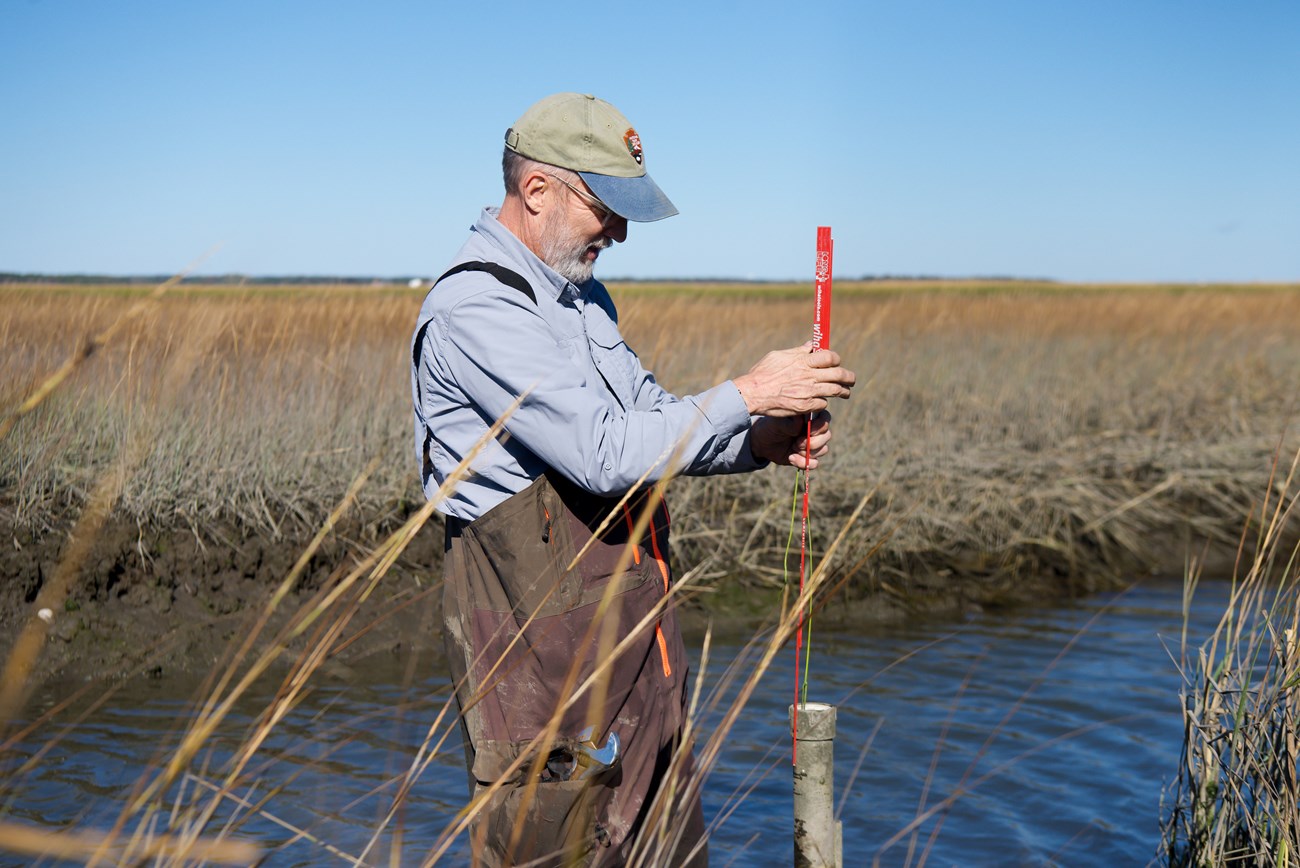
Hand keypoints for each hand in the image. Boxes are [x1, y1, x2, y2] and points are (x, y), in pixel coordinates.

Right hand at [732, 344, 854, 416]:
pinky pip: (822, 404)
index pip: (830, 357)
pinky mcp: (804, 406)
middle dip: (849, 377)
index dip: (836, 359)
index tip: (836, 362)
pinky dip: (823, 402)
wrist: (751, 394)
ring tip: (845, 392)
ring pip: (835, 390)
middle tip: (851, 379)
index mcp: (802, 361)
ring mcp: (808, 392)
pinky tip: (820, 401)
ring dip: (843, 391)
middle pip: (839, 374)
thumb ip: (797, 352)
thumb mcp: (778, 356)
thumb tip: (811, 345)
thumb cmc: (762, 373)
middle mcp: (808, 376)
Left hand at [751, 411, 832, 469]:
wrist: (763, 443)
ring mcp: (814, 443)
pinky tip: (791, 458)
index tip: (807, 431)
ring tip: (793, 449)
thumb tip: (801, 419)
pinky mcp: (809, 456)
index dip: (819, 426)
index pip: (825, 418)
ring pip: (823, 449)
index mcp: (810, 416)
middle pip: (827, 436)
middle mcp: (815, 429)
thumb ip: (790, 422)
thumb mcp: (777, 423)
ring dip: (807, 452)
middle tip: (796, 443)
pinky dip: (803, 463)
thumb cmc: (771, 426)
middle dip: (812, 442)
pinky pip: (815, 463)